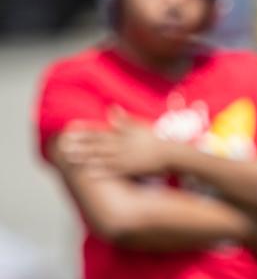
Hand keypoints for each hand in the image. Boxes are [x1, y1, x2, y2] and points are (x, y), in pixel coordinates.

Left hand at [59, 107, 174, 177]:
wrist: (170, 154)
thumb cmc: (155, 140)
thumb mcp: (140, 125)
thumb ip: (124, 119)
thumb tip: (112, 107)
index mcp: (122, 134)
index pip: (99, 131)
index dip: (84, 130)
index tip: (70, 129)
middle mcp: (120, 146)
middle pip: (96, 144)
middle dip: (79, 145)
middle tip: (63, 145)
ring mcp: (124, 158)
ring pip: (101, 157)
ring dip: (85, 157)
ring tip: (70, 158)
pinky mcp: (130, 169)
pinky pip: (113, 170)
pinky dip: (101, 171)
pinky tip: (89, 172)